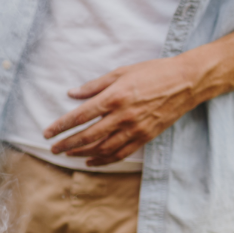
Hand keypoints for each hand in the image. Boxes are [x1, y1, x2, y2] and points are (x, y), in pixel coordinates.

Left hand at [44, 55, 201, 166]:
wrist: (186, 82)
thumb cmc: (153, 72)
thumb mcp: (122, 71)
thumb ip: (95, 85)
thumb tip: (71, 94)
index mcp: (115, 97)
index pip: (81, 115)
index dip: (61, 126)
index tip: (47, 132)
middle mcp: (123, 116)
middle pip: (88, 136)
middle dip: (67, 143)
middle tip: (52, 148)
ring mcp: (135, 129)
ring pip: (102, 148)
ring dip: (82, 153)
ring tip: (68, 153)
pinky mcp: (145, 137)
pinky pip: (120, 154)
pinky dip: (103, 160)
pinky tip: (91, 161)